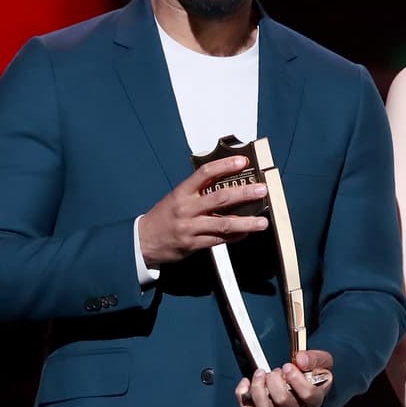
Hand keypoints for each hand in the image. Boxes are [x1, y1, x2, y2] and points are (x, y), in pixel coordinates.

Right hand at [139, 155, 269, 265]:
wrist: (142, 241)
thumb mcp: (177, 198)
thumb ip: (198, 191)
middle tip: (262, 190)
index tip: (243, 162)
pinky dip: (235, 236)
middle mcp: (186, 208)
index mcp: (182, 192)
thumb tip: (227, 182)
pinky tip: (247, 232)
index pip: (205, 173)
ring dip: (246, 223)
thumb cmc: (164, 216)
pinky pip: (220, 240)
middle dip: (244, 194)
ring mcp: (190, 227)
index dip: (225, 165)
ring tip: (262, 222)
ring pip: (223, 224)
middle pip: (220, 198)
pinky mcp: (194, 244)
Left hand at [235, 350, 333, 406]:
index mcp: (314, 399)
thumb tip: (300, 360)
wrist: (305, 377)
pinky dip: (243, 393)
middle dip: (276, 381)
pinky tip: (246, 381)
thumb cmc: (314, 372)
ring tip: (262, 373)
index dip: (296, 380)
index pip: (307, 395)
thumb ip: (314, 358)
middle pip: (283, 401)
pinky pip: (248, 406)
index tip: (289, 367)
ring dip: (260, 387)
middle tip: (277, 370)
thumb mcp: (323, 361)